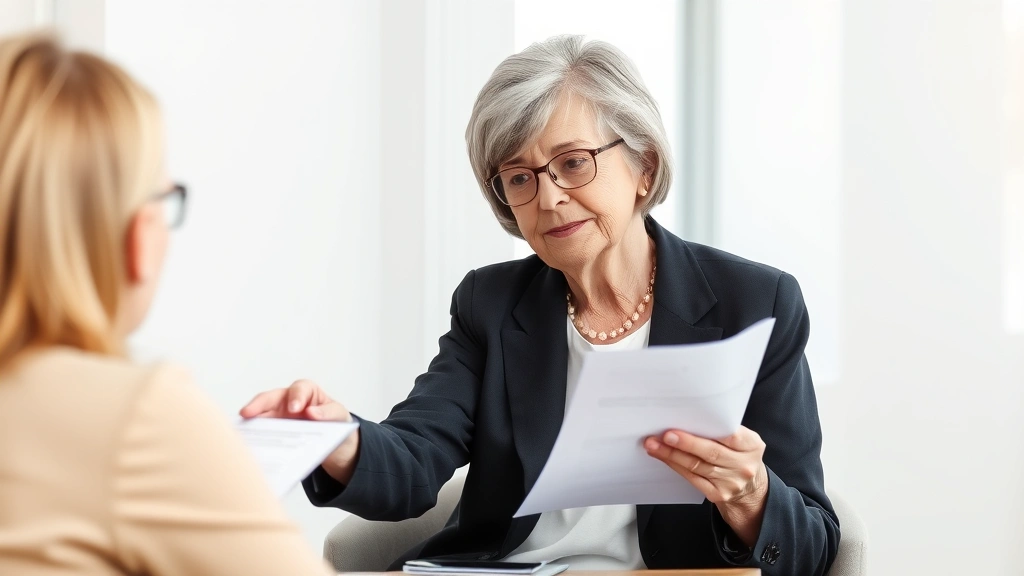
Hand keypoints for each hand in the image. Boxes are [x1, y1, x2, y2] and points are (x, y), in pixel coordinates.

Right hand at [239, 379, 360, 483]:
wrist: (336, 445)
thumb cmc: (336, 423)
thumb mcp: (340, 416)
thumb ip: (329, 412)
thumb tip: (311, 412)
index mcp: (307, 392)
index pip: (299, 389)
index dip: (295, 397)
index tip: (294, 409)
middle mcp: (288, 401)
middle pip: (270, 399)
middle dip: (257, 405)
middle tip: (247, 414)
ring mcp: (278, 417)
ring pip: (260, 417)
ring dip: (250, 424)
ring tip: (241, 433)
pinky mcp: (273, 433)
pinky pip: (261, 434)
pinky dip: (254, 439)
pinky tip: (249, 448)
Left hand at [644, 427, 768, 547]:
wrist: (749, 488)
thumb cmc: (738, 455)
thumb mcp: (742, 441)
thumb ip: (722, 430)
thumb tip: (686, 418)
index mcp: (752, 445)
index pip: (730, 435)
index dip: (707, 430)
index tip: (685, 425)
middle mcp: (744, 465)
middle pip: (710, 453)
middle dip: (685, 444)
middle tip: (664, 436)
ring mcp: (731, 482)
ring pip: (697, 466)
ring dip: (672, 455)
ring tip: (654, 445)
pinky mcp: (717, 494)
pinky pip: (692, 478)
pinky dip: (676, 466)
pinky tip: (663, 458)